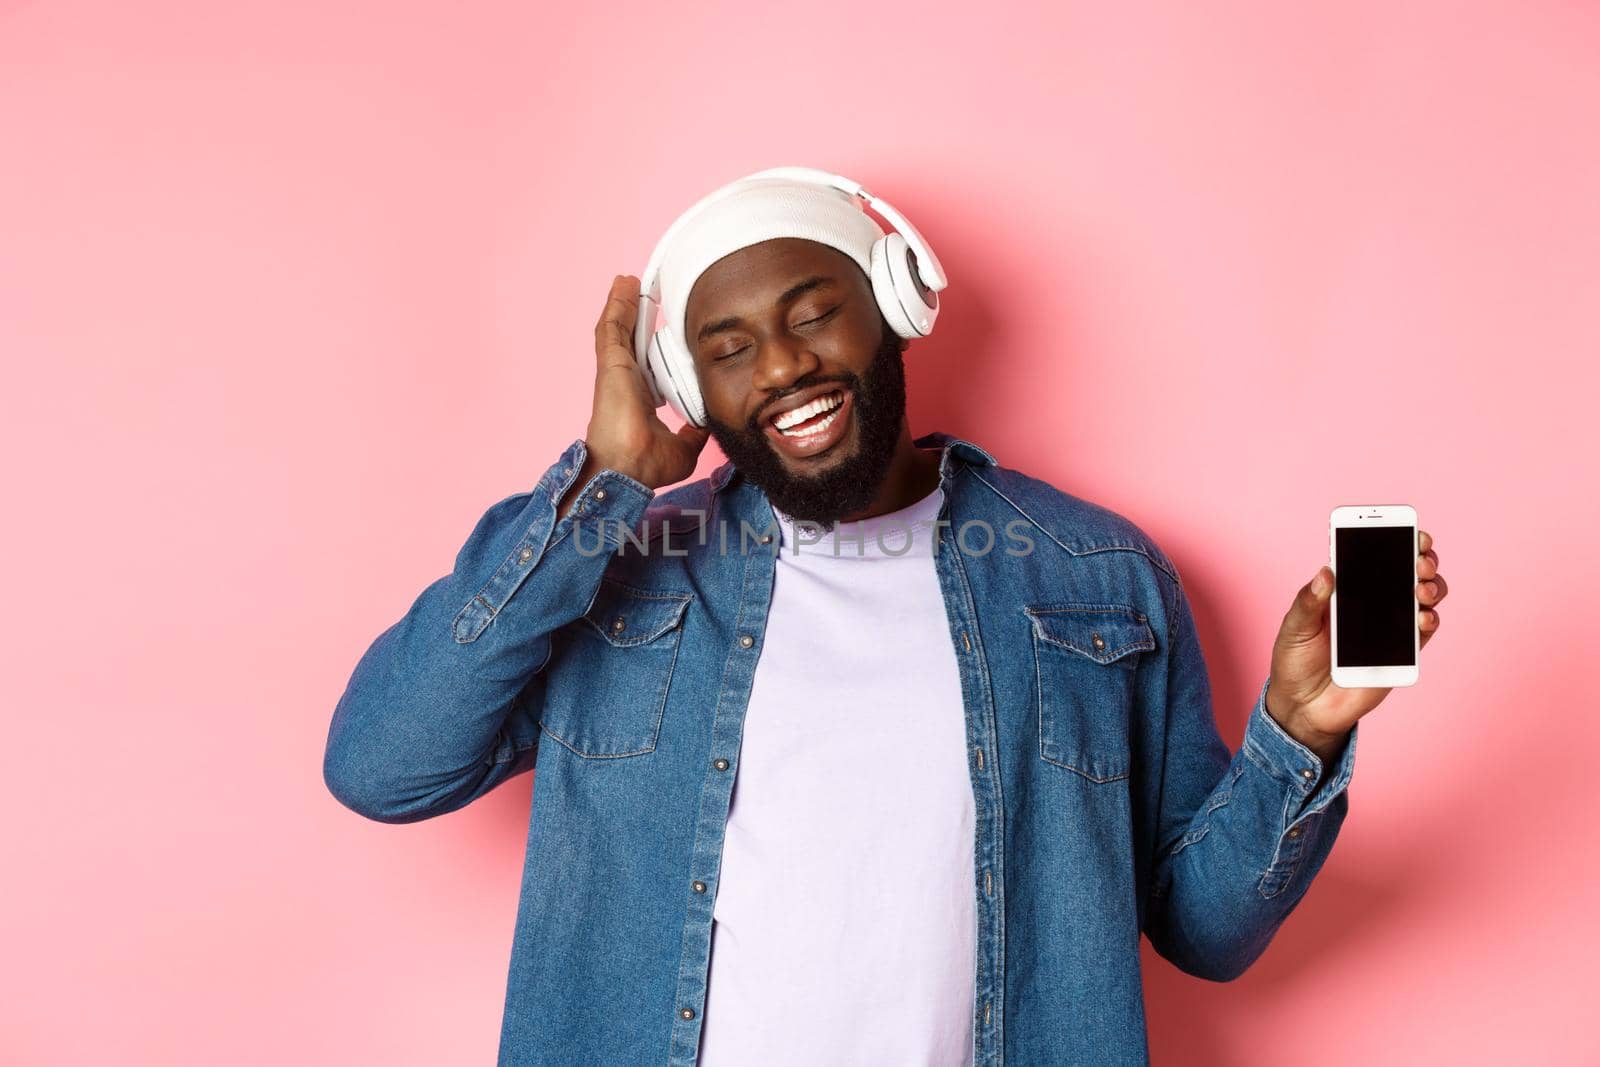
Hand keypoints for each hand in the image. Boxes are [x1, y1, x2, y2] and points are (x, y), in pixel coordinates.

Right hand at [560, 275, 710, 512]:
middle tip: (643, 292)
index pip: (644, 363)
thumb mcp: (684, 446)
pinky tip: (622, 286)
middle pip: (630, 340)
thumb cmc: (647, 464)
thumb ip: (694, 432)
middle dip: (635, 315)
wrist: (629, 468)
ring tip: (629, 282)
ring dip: (624, 304)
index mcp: (640, 398)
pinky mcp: (611, 364)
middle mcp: (626, 381)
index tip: (661, 330)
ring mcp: (615, 371)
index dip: (649, 344)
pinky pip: (612, 327)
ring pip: (618, 329)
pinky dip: (617, 305)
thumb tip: (705, 424)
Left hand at [1264, 529, 1447, 763]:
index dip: (1397, 539)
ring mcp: (1390, 626)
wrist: (1304, 706)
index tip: (1410, 529)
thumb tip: (1326, 571)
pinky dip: (1429, 621)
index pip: (1376, 556)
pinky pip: (1423, 632)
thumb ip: (1310, 602)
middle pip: (1410, 572)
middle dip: (1422, 560)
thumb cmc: (1295, 660)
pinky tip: (1423, 618)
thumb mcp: (1295, 628)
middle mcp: (1373, 603)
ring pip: (1424, 598)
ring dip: (1432, 587)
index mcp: (1346, 589)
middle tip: (1419, 561)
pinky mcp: (1400, 653)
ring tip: (1421, 589)